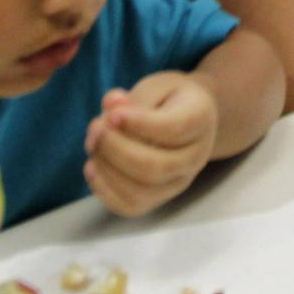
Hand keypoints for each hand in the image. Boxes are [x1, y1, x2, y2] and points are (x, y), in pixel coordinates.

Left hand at [83, 71, 217, 216]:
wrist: (187, 118)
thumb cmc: (169, 99)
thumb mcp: (158, 86)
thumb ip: (136, 97)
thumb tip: (111, 108)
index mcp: (200, 120)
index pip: (172, 130)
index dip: (138, 124)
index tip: (112, 114)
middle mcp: (196, 157)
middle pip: (155, 167)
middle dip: (115, 149)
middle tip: (95, 128)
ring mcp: (179, 182)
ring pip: (140, 191)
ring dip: (106, 169)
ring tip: (93, 144)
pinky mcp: (159, 198)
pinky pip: (130, 207)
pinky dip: (104, 191)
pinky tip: (93, 167)